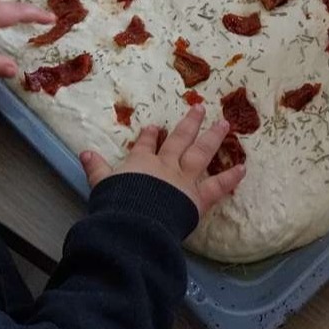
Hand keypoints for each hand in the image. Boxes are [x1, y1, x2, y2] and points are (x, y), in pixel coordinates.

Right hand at [81, 106, 245, 214]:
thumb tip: (84, 152)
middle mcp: (166, 164)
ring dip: (213, 137)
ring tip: (225, 123)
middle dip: (189, 123)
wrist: (136, 221)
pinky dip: (231, 178)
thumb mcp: (101, 184)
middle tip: (200, 107)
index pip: (146, 144)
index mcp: (141, 162)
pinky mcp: (198, 197)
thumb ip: (95, 168)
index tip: (154, 127)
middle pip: (179, 139)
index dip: (150, 135)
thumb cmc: (117, 202)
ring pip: (201, 153)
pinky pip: (218, 186)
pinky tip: (243, 168)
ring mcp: (184, 178)